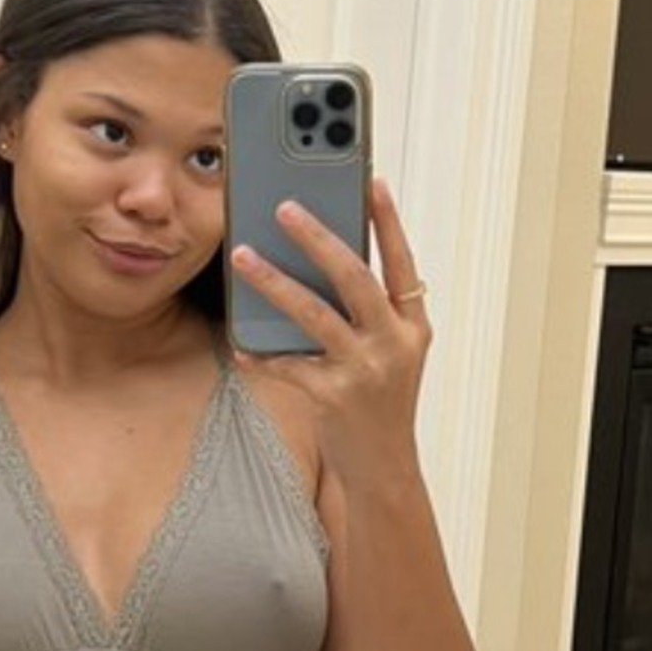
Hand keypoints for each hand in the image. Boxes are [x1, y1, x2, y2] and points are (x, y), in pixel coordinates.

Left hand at [227, 178, 431, 480]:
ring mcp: (365, 372)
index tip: (372, 180)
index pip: (402, 262)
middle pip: (355, 278)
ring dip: (274, 282)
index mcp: (413, 327)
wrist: (384, 470)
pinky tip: (238, 342)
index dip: (388, 221)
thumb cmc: (378, 403)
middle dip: (318, 238)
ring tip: (242, 255)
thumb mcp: (389, 354)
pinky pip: (288, 365)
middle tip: (284, 206)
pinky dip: (260, 353)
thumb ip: (367, 314)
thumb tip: (322, 262)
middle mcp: (395, 344)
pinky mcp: (333, 399)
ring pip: (314, 314)